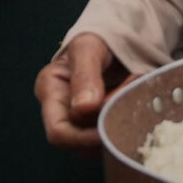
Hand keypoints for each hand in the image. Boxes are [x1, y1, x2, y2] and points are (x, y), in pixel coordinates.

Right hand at [37, 33, 128, 149]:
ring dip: (119, 124)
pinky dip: (126, 123)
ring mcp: (81, 120)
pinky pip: (113, 135)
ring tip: (131, 93)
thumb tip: (84, 108)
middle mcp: (60, 110)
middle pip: (80, 143)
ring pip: (98, 144)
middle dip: (107, 127)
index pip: (58, 132)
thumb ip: (85, 76)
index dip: (83, 138)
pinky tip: (133, 101)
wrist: (115, 38)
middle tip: (128, 97)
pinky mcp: (99, 124)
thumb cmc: (96, 38)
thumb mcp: (88, 48)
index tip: (111, 125)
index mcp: (50, 90)